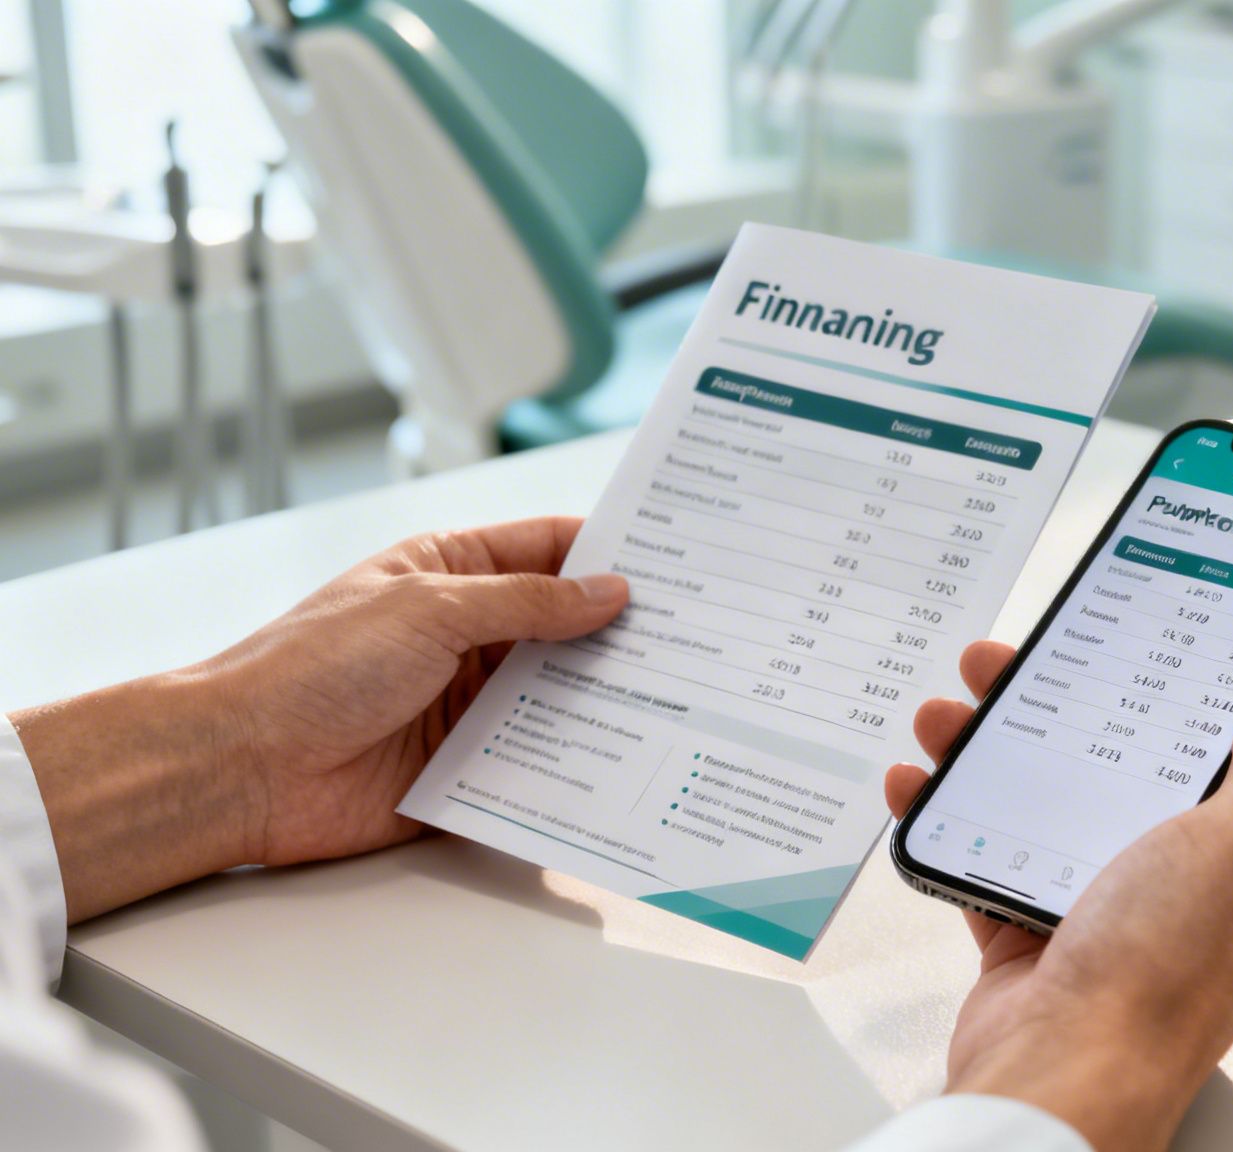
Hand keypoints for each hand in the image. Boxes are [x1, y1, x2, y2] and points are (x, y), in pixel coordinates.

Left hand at [13, 517, 628, 921]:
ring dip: (603, 701)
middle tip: (694, 638)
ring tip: (676, 700)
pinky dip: (572, 765)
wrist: (243, 767)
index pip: (547, 549)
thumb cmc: (311, 668)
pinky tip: (621, 764)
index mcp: (450, 574)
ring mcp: (465, 702)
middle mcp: (464, 635)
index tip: (675, 560)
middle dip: (620, 632)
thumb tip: (608, 593)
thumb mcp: (432, 610)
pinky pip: (533, 763)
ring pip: (557, 697)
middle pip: (563, 626)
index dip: (608, 552)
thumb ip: (528, 603)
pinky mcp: (464, 768)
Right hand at [884, 641, 1232, 1151]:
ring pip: (1051, 806)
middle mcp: (1189, 889)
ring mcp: (1110, 913)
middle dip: (1068, 711)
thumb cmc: (1164, 974)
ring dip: (993, 754)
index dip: (1200, 698)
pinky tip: (922, 786)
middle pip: (1128, 770)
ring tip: (949, 716)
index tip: (1157, 649)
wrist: (1066, 1073)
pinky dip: (950, 820)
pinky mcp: (1038, 939)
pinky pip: (991, 862)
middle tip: (1013, 668)